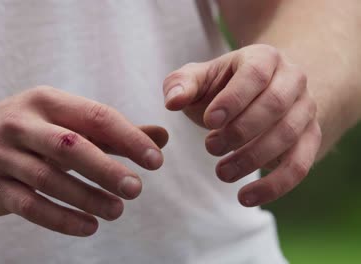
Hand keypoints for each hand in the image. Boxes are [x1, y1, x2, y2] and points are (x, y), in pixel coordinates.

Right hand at [0, 86, 167, 235]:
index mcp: (46, 101)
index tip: (156, 160)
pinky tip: (88, 226)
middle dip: (107, 169)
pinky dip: (61, 218)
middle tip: (136, 189)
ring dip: (87, 198)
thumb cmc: (29, 132)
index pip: (95, 116)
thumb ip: (112, 133)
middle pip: (70, 146)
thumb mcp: (65, 122)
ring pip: (49, 179)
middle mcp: (21, 123)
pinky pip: (29, 205)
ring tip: (117, 211)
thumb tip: (161, 138)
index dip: (128, 137)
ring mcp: (1, 154)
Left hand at [162, 44, 320, 206]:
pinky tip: (245, 198)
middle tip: (210, 147)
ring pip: (288, 136)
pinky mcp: (310, 138)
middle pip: (275, 104)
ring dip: (252, 159)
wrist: (256, 97)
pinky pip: (300, 165)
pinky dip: (274, 186)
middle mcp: (292, 79)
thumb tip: (172, 101)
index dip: (233, 100)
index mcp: (264, 57)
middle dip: (240, 131)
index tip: (209, 122)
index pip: (255, 74)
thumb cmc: (221, 88)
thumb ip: (181, 84)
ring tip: (221, 172)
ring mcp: (305, 109)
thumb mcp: (199, 79)